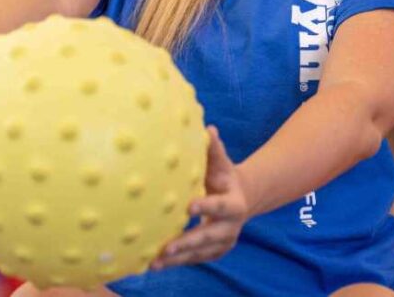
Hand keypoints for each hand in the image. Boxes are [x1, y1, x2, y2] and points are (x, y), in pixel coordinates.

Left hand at [151, 126, 248, 269]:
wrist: (241, 199)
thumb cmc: (223, 176)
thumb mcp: (222, 163)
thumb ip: (214, 149)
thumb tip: (208, 128)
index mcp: (234, 204)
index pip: (221, 206)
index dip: (207, 206)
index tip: (189, 207)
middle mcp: (231, 227)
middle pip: (208, 237)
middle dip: (187, 243)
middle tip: (166, 248)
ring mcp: (222, 243)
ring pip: (199, 254)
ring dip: (177, 259)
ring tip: (153, 263)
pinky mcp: (213, 253)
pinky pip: (194, 260)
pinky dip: (176, 263)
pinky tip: (154, 264)